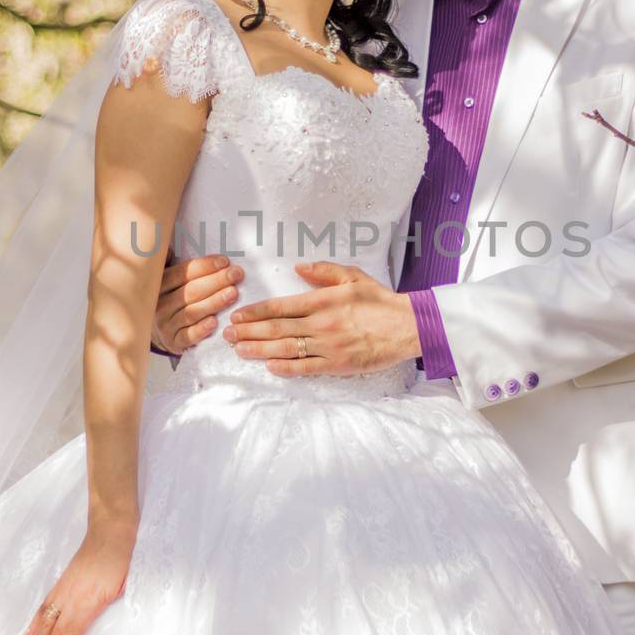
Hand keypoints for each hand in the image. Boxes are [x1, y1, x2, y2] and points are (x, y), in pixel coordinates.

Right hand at [20, 519, 137, 634]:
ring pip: (45, 620)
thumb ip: (114, 608)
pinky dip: (34, 622)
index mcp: (89, 601)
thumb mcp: (126, 586)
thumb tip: (106, 628)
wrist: (111, 529)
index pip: (69, 634)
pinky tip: (27, 634)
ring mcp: (64, 589)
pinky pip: (44, 606)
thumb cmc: (123, 559)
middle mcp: (71, 597)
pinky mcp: (61, 582)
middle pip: (53, 630)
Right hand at [151, 253, 244, 356]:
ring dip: (214, 302)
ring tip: (233, 293)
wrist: (166, 333)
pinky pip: (188, 335)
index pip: (183, 272)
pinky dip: (201, 329)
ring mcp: (166, 324)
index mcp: (160, 285)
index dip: (205, 266)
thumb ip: (186, 268)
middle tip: (236, 274)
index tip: (225, 261)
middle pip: (191, 291)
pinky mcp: (174, 342)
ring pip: (191, 312)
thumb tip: (190, 248)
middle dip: (216, 281)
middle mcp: (160, 304)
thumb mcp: (176, 283)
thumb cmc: (178, 302)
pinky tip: (215, 322)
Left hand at [221, 261, 420, 376]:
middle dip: (248, 332)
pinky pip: (306, 367)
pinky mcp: (338, 364)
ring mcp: (328, 346)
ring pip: (286, 348)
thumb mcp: (352, 276)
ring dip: (259, 349)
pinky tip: (269, 366)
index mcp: (322, 300)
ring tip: (239, 350)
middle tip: (227, 335)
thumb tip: (299, 267)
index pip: (280, 306)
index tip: (237, 316)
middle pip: (276, 329)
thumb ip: (324, 271)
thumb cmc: (379, 300)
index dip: (255, 312)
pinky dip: (286, 367)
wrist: (407, 326)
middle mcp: (321, 323)